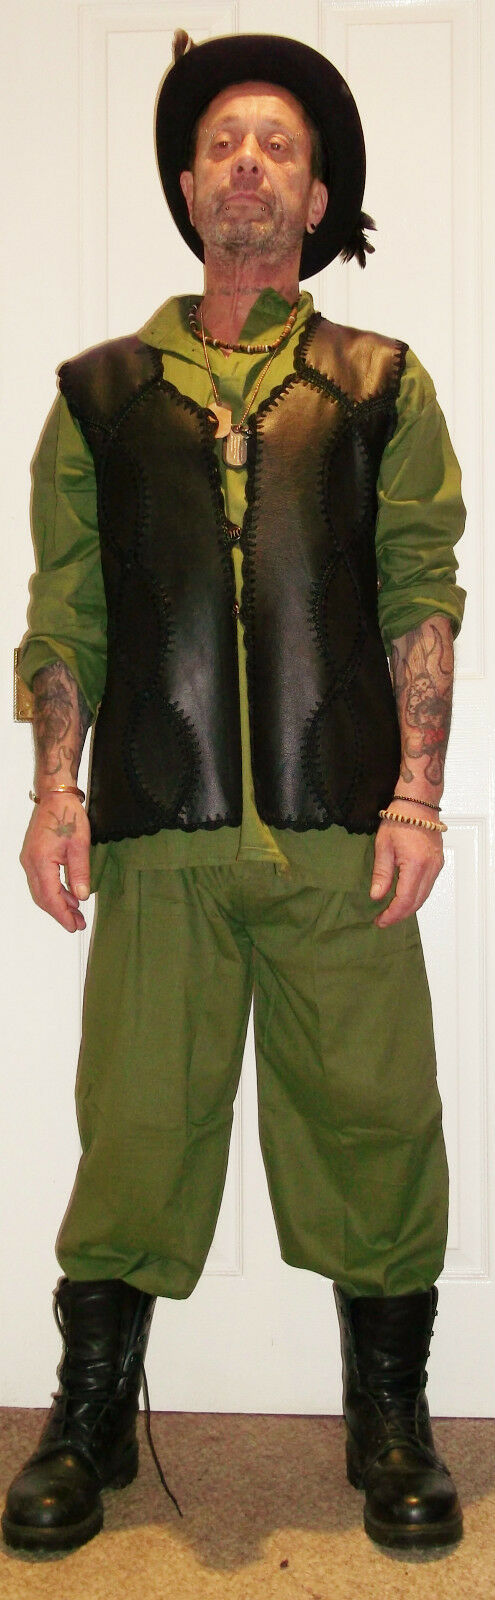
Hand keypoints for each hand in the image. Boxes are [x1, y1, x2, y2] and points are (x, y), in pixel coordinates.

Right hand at [20, 795, 90, 932]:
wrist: (55, 797)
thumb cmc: (68, 816)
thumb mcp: (80, 845)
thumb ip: (80, 873)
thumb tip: (81, 897)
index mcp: (40, 862)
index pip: (50, 897)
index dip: (62, 914)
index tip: (73, 926)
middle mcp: (30, 863)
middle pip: (42, 898)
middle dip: (60, 913)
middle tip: (77, 924)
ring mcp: (29, 860)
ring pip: (41, 890)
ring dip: (57, 903)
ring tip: (76, 913)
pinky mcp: (33, 856)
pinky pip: (41, 880)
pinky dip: (54, 891)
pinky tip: (69, 894)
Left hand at [370, 818, 443, 927]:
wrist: (418, 804)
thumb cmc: (399, 819)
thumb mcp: (383, 846)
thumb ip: (381, 873)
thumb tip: (377, 896)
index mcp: (415, 865)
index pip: (405, 900)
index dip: (392, 914)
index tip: (380, 921)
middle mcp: (430, 868)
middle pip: (417, 902)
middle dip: (400, 915)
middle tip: (383, 921)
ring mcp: (437, 866)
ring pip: (424, 896)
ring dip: (408, 908)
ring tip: (391, 913)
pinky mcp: (438, 863)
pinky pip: (428, 887)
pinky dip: (416, 896)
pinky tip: (404, 898)